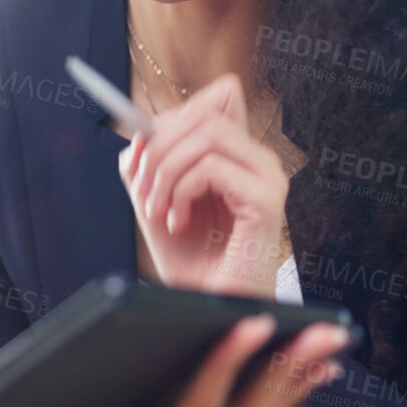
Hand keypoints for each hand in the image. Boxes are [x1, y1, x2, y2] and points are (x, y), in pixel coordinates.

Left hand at [118, 72, 288, 295]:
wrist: (209, 308)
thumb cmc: (190, 260)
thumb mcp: (157, 201)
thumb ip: (148, 164)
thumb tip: (138, 134)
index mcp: (240, 155)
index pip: (217, 98)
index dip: (170, 119)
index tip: (143, 159)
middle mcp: (260, 161)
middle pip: (204, 113)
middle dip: (158, 147)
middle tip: (142, 191)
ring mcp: (268, 179)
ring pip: (207, 133)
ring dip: (166, 170)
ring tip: (158, 210)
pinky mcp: (266, 202)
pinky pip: (212, 167)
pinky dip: (181, 190)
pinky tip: (177, 221)